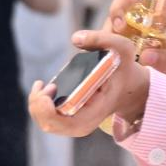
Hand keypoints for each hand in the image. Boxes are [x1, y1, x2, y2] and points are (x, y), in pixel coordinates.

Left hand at [29, 31, 149, 137]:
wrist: (129, 85)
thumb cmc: (124, 67)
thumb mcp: (122, 48)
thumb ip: (102, 39)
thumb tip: (75, 39)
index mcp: (99, 109)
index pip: (71, 123)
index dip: (51, 113)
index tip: (49, 90)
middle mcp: (87, 121)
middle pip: (52, 126)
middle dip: (38, 107)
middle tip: (42, 86)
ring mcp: (77, 122)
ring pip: (47, 124)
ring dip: (37, 105)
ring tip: (42, 86)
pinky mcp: (70, 118)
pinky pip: (48, 119)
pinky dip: (40, 105)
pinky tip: (44, 89)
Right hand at [107, 0, 165, 83]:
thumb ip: (165, 59)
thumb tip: (146, 57)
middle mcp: (144, 16)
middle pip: (127, 0)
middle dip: (119, 7)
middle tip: (120, 25)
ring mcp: (129, 28)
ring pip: (113, 18)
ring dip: (110, 27)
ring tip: (113, 42)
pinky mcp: (118, 41)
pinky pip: (105, 36)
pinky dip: (103, 41)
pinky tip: (105, 51)